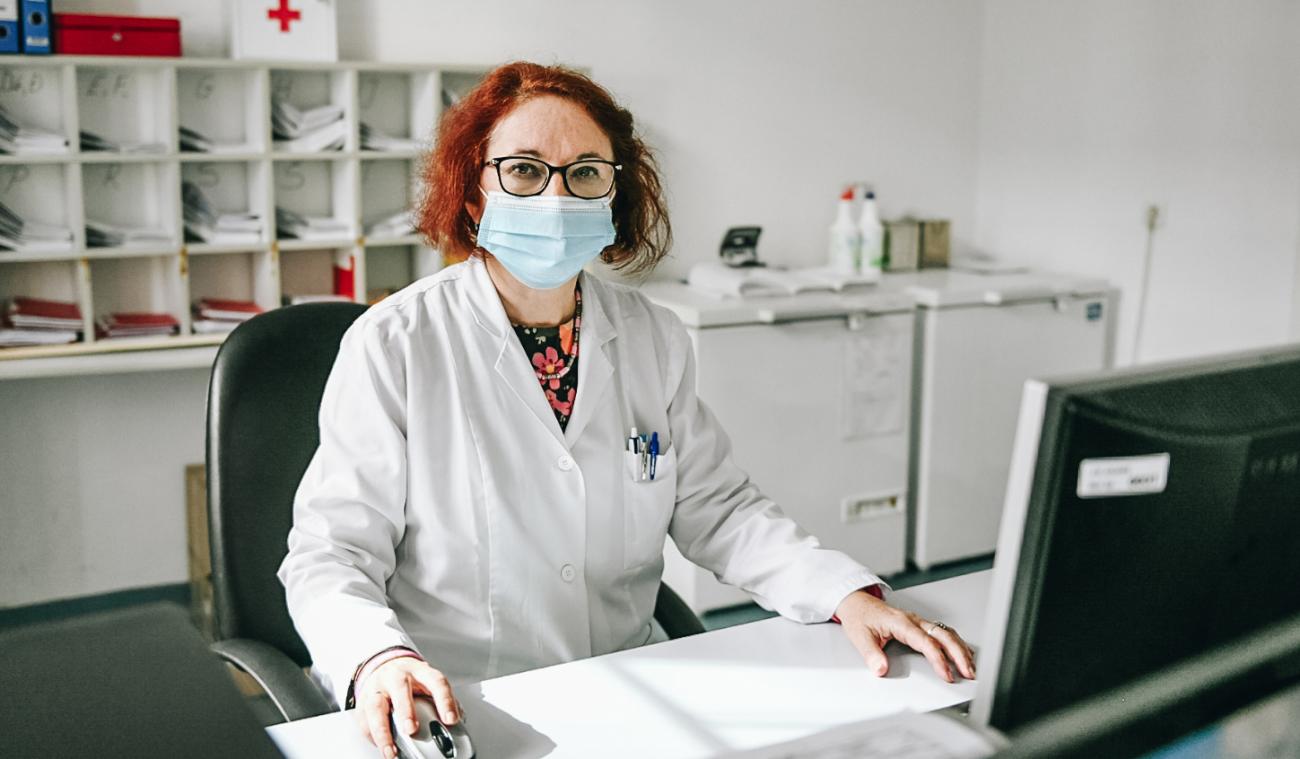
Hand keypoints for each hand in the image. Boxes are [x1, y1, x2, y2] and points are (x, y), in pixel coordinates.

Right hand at [354, 657, 460, 758]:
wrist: (384, 667)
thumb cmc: (411, 680)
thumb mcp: (428, 683)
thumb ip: (442, 701)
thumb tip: (459, 721)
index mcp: (420, 671)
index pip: (436, 682)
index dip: (445, 700)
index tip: (451, 720)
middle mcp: (397, 676)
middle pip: (400, 688)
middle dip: (406, 710)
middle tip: (412, 729)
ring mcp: (378, 688)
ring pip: (376, 706)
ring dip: (383, 730)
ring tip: (391, 750)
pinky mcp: (363, 702)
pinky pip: (364, 720)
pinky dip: (372, 737)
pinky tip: (382, 747)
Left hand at [833, 589, 975, 682]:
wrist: (857, 603)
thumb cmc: (860, 617)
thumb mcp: (860, 637)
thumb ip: (871, 654)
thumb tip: (880, 669)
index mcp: (901, 623)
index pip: (926, 642)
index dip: (938, 660)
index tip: (946, 675)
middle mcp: (913, 621)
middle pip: (944, 636)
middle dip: (959, 655)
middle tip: (968, 673)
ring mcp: (918, 622)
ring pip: (947, 633)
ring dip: (961, 649)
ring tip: (970, 667)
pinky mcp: (920, 625)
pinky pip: (943, 632)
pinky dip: (956, 643)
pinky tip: (963, 653)